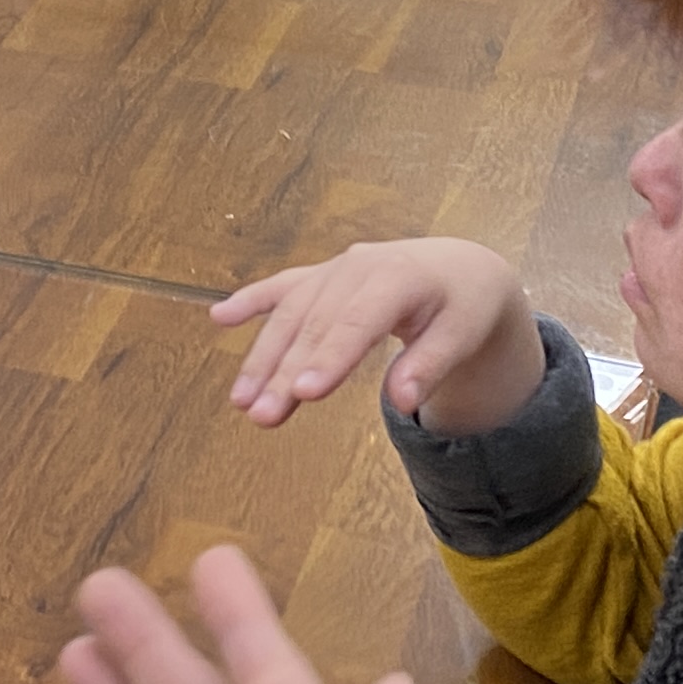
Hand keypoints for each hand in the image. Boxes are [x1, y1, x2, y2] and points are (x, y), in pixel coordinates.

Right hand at [214, 236, 542, 433]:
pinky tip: (220, 317)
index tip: (305, 393)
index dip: (330, 358)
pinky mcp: (321, 276)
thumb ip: (430, 366)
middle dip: (286, 371)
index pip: (358, 323)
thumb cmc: (462, 305)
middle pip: (315, 325)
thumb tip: (404, 403)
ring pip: (291, 313)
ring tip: (241, 399)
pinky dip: (251, 301)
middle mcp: (358, 267)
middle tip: (262, 416)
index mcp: (397, 277)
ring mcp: (334, 271)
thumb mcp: (462, 335)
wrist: (457, 269)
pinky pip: (282, 287)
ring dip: (263, 355)